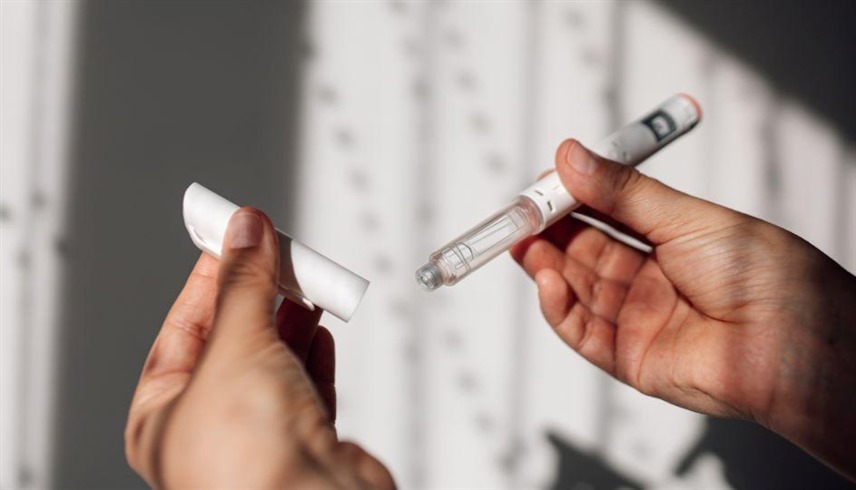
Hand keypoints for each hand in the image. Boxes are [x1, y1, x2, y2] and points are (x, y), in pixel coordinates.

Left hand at [125, 208, 393, 488]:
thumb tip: (244, 232)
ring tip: (304, 282)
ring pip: (274, 359)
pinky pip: (307, 383)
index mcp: (164, 415)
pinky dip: (313, 352)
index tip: (233, 236)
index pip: (182, 328)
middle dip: (257, 294)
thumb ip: (243, 286)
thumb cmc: (248, 465)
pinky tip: (317, 327)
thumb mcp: (234, 347)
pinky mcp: (307, 439)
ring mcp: (261, 434)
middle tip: (277, 253)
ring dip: (290, 318)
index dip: (209, 277)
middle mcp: (211, 426)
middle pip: (232, 339)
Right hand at [511, 140, 855, 478]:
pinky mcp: (630, 359)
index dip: (572, 200)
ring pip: (577, 290)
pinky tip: (545, 281)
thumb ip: (622, 192)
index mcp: (670, 241)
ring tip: (523, 243)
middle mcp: (652, 279)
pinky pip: (583, 332)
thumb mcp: (684, 218)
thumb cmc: (759, 273)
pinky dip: (558, 308)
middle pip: (585, 253)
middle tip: (518, 215)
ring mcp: (639, 320)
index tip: (542, 183)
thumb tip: (571, 156)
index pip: (607, 216)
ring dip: (546, 266)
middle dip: (549, 233)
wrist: (792, 343)